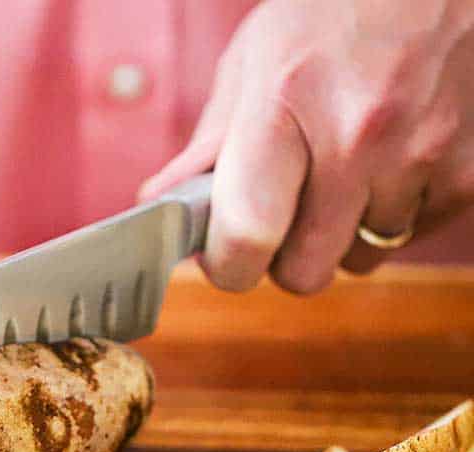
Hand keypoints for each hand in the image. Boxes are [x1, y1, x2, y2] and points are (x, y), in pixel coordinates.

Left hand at [140, 0, 473, 292]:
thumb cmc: (336, 8)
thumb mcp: (259, 57)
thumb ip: (213, 142)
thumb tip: (161, 205)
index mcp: (287, 101)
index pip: (247, 238)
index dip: (231, 264)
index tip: (230, 254)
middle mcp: (357, 135)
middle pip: (305, 272)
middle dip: (290, 255)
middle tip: (291, 207)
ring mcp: (419, 154)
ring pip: (361, 258)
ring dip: (348, 230)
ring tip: (351, 165)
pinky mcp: (466, 172)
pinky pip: (413, 236)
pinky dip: (399, 211)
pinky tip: (395, 156)